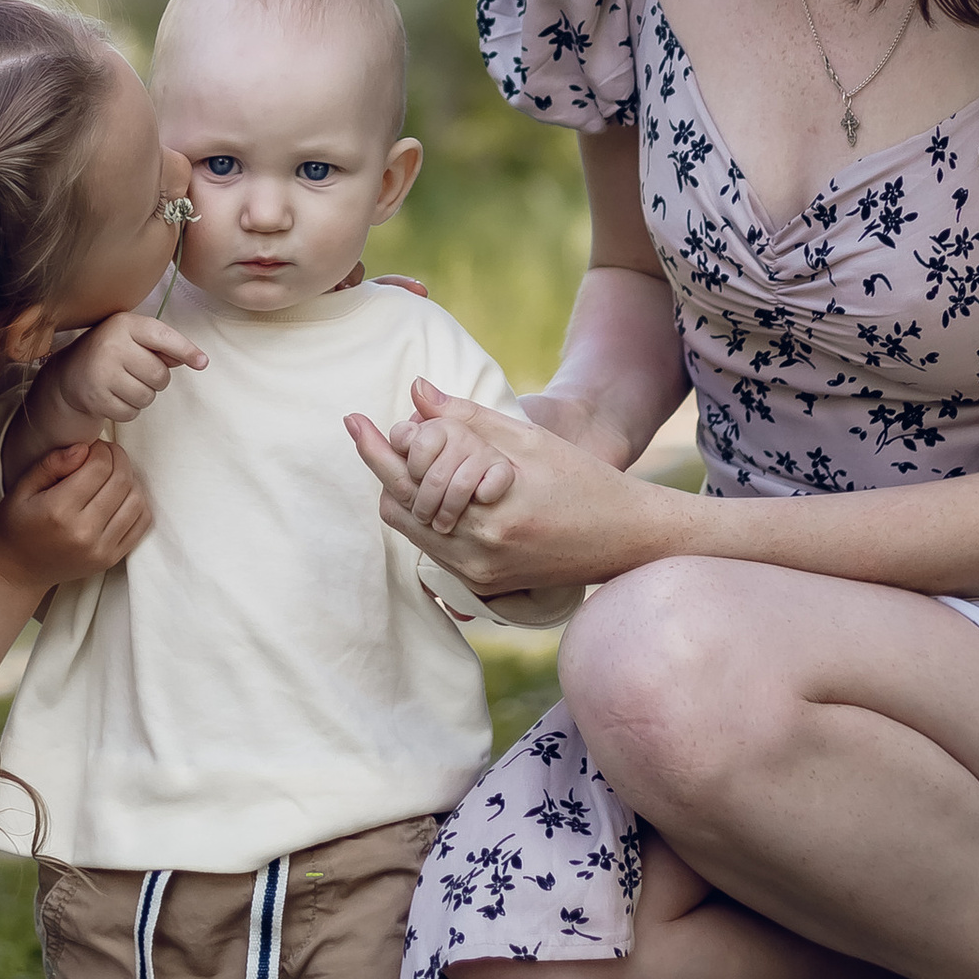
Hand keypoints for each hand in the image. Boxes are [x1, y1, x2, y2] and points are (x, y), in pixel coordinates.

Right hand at [0, 433, 152, 591]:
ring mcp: (102, 548)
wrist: (18, 571)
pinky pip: (141, 523)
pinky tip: (119, 496)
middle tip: (103, 455)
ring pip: (136, 499)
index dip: (100, 449)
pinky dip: (137, 503)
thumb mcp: (21, 489)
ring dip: (129, 479)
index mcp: (59, 511)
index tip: (91, 448)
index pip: (100, 467)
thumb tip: (83, 448)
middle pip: (122, 480)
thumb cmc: (16, 527)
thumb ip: (51, 464)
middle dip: (117, 458)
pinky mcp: (112, 558)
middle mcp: (84, 532)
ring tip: (111, 475)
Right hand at [44, 308, 207, 430]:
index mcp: (124, 325)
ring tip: (125, 384)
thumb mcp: (133, 338)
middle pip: (159, 375)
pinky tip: (115, 396)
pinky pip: (131, 413)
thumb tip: (195, 359)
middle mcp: (112, 345)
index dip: (185, 349)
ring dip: (143, 396)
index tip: (202, 362)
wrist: (69, 374)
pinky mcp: (96, 398)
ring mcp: (102, 372)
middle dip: (157, 380)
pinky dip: (128, 410)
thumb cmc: (111, 353)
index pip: (162, 336)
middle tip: (140, 373)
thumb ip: (162, 346)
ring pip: (147, 397)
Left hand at [345, 380, 683, 596]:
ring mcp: (480, 576)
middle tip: (370, 432)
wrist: (625, 539)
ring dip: (402, 492)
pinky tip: (433, 484)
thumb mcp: (528, 440)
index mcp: (490, 514)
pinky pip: (434, 546)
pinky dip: (425, 515)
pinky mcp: (485, 586)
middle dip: (384, 467)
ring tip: (406, 455)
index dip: (375, 447)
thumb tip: (417, 391)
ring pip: (411, 530)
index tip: (353, 419)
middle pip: (398, 508)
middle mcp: (479, 554)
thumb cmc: (583, 481)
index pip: (408, 479)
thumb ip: (468, 417)